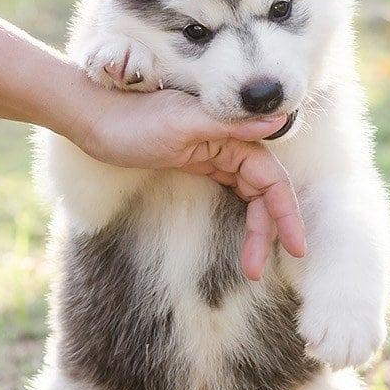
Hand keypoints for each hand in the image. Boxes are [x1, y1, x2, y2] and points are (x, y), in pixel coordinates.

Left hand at [71, 87, 304, 277]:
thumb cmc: (133, 120)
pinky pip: (234, 194)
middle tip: (256, 271)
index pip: (271, 180)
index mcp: (232, 134)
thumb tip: (280, 119)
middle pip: (264, 194)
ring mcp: (217, 155)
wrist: (94, 119)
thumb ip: (232, 124)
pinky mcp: (202, 164)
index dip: (286, 214)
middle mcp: (231, 143)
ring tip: (249, 268)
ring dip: (255, 232)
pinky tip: (242, 239)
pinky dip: (242, 218)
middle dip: (267, 233)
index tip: (295, 248)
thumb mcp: (183, 124)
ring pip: (250, 198)